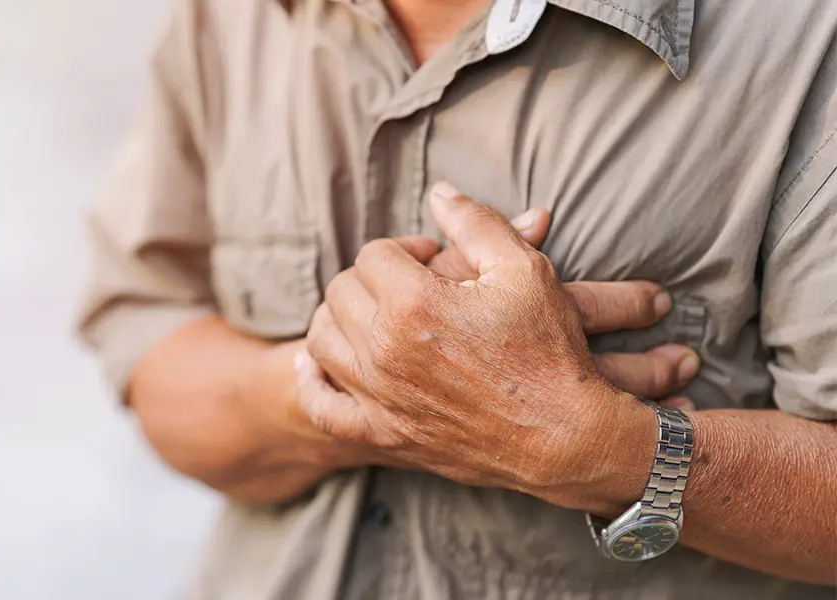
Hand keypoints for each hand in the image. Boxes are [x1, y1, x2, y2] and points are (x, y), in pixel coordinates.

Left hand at [301, 182, 659, 508]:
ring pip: (323, 339)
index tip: (434, 260)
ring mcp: (379, 396)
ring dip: (342, 318)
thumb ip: (475, 222)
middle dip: (374, 278)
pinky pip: (322, 407)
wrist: (566, 438)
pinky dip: (313, 383)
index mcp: (414, 303)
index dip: (405, 248)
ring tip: (377, 316)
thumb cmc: (549, 351)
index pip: (374, 253)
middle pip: (342, 291)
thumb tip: (439, 192)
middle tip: (412, 286)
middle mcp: (384, 350)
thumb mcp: (525, 271)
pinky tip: (321, 364)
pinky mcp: (382, 434)